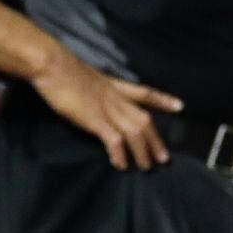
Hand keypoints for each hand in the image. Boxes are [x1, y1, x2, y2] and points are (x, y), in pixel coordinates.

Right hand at [29, 48, 182, 170]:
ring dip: (142, 151)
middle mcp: (115, 97)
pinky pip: (114, 141)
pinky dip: (120, 154)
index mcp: (113, 85)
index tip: (179, 106)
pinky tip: (121, 165)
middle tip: (163, 158)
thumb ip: (92, 88)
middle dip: (155, 140)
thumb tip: (90, 95)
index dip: (162, 100)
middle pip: (144, 120)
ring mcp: (107, 109)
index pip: (144, 93)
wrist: (52, 65)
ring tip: (145, 167)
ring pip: (134, 132)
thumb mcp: (84, 76)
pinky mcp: (95, 119)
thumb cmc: (61, 69)